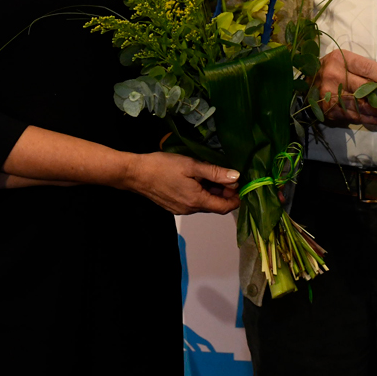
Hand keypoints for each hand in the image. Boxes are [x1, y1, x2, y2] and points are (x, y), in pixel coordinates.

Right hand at [123, 151, 239, 214]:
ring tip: (214, 174)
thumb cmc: (163, 167)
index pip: (224, 207)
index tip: (241, 185)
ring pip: (204, 203)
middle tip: (228, 175)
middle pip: (214, 205)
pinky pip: (193, 201)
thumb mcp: (192, 165)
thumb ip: (215, 172)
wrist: (135, 174)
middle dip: (224, 192)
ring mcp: (180, 209)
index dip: (236, 198)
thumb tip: (236, 178)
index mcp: (197, 201)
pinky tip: (198, 179)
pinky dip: (201, 192)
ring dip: (212, 192)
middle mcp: (190, 210)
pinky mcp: (173, 205)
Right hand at [314, 48, 376, 126]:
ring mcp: (331, 95)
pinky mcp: (330, 110)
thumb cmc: (331, 68)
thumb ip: (367, 66)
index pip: (366, 69)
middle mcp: (334, 76)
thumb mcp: (346, 60)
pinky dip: (372, 119)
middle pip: (365, 89)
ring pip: (362, 106)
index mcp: (339, 59)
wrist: (306, 82)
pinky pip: (355, 116)